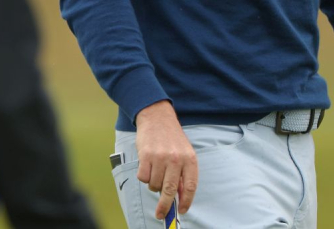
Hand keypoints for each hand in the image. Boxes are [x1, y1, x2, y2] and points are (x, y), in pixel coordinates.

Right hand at [134, 100, 197, 219]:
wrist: (157, 117)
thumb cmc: (171, 138)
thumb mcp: (184, 153)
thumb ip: (184, 174)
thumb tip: (180, 197)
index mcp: (189, 159)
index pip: (190, 186)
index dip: (186, 201)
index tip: (181, 211)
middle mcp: (176, 159)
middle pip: (170, 190)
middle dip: (165, 206)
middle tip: (161, 215)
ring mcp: (160, 157)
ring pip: (154, 184)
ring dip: (153, 184)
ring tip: (154, 171)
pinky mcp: (146, 155)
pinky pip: (143, 177)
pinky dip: (143, 176)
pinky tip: (146, 165)